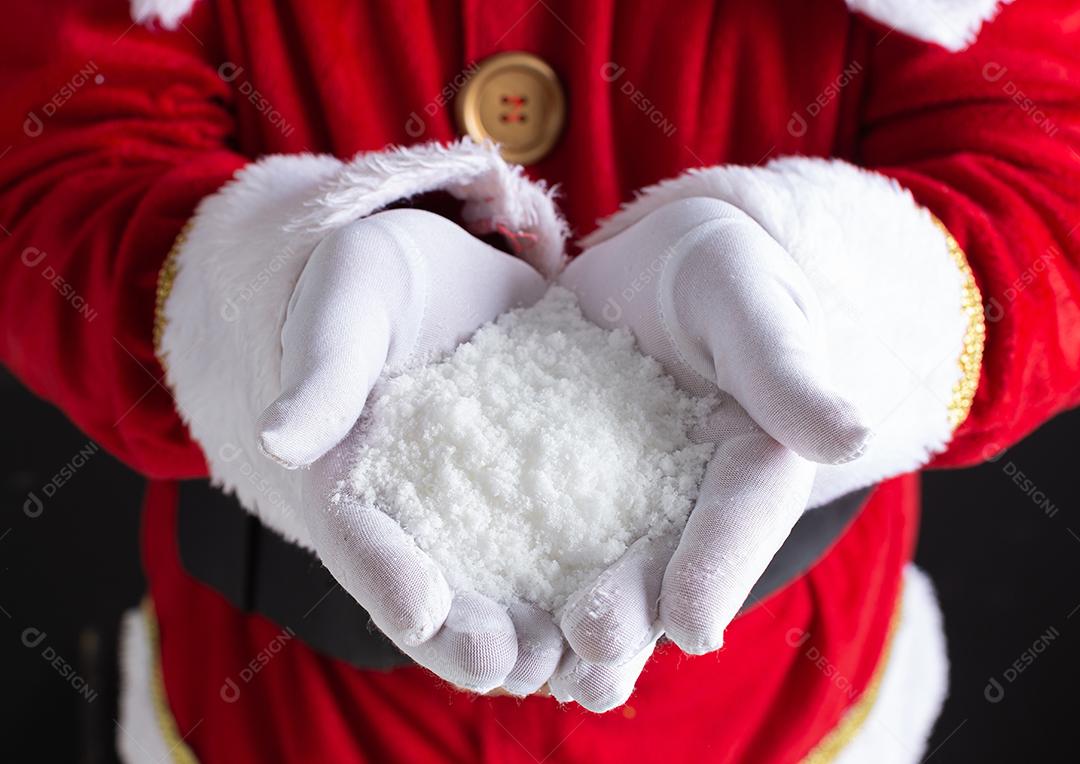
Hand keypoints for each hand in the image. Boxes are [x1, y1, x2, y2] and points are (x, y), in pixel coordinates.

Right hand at [256, 208, 562, 693]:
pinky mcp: (550, 498)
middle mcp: (419, 520)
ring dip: (539, 640)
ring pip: (507, 594)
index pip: (359, 537)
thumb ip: (324, 364)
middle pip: (437, 594)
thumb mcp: (351, 301)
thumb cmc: (383, 281)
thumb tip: (278, 437)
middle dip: (468, 637)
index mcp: (354, 482)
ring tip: (577, 667)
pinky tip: (639, 610)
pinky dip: (599, 588)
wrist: (457, 277)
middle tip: (507, 664)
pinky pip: (574, 550)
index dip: (385, 577)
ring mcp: (485, 517)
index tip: (420, 610)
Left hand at [551, 197, 870, 709]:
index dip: (718, 568)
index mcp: (755, 462)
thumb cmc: (718, 271)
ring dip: (576, 625)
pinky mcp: (566, 489)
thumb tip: (848, 437)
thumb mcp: (747, 301)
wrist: (651, 266)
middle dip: (635, 611)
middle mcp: (695, 501)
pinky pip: (542, 532)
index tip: (692, 625)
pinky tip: (478, 611)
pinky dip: (518, 574)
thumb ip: (784, 367)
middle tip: (592, 644)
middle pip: (668, 563)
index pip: (742, 515)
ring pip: (609, 571)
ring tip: (540, 668)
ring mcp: (630, 502)